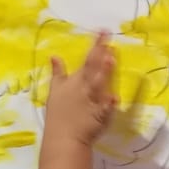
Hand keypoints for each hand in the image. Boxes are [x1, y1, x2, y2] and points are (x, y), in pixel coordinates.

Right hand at [42, 35, 116, 150]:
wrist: (62, 137)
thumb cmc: (59, 114)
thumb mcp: (54, 91)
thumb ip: (57, 73)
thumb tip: (54, 55)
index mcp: (75, 80)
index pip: (87, 59)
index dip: (96, 45)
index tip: (104, 31)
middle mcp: (84, 88)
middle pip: (93, 68)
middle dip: (101, 52)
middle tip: (109, 37)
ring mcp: (92, 101)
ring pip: (98, 84)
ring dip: (103, 73)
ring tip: (111, 59)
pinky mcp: (98, 117)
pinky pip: (104, 110)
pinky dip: (108, 105)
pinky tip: (115, 98)